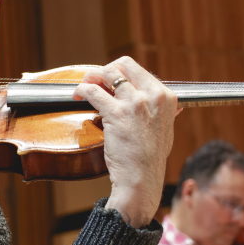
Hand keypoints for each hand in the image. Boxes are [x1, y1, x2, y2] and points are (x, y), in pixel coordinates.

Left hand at [72, 57, 178, 227]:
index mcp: (166, 97)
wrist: (141, 180)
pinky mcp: (116, 113)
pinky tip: (77, 96)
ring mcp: (135, 103)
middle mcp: (153, 96)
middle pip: (122, 64)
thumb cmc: (149, 159)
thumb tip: (160, 99)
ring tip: (84, 87)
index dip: (119, 73)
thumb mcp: (166, 130)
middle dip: (105, 70)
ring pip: (107, 73)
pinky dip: (81, 90)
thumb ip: (162, 112)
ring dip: (90, 77)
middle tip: (94, 81)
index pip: (138, 70)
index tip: (108, 82)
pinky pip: (93, 90)